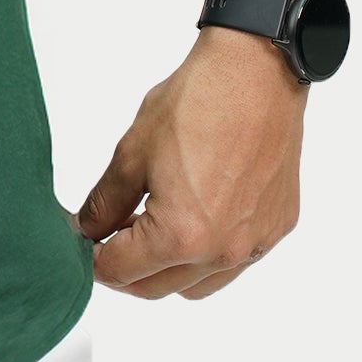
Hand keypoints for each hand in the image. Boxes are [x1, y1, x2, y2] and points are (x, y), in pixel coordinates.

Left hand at [74, 0, 327, 300]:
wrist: (255, 72)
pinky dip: (208, 252)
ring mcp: (255, 244)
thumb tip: (87, 230)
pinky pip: (233, 261)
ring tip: (152, 227)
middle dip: (126, 270)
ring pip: (196, 284)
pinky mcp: (277, 229)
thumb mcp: (131, 152)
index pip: (120, 273)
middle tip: (111, 237)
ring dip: (168, 269)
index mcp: (181, 236)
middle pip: (156, 289)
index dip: (93, 259)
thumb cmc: (196, 102)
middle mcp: (223, 252)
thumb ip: (104, 202)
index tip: (85, 243)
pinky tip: (195, 215)